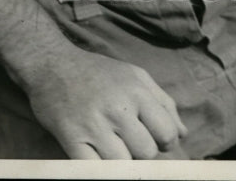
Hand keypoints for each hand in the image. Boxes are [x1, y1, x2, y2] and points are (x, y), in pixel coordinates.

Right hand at [24, 48, 187, 158]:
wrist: (53, 64)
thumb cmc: (99, 72)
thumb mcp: (135, 75)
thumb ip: (162, 102)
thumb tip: (182, 134)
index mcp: (137, 90)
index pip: (167, 133)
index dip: (164, 143)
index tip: (153, 139)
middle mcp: (118, 107)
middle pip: (146, 152)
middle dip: (142, 153)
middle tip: (129, 143)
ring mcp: (94, 124)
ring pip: (123, 165)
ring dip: (121, 163)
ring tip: (113, 148)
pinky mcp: (71, 138)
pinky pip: (94, 170)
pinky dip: (100, 169)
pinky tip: (97, 158)